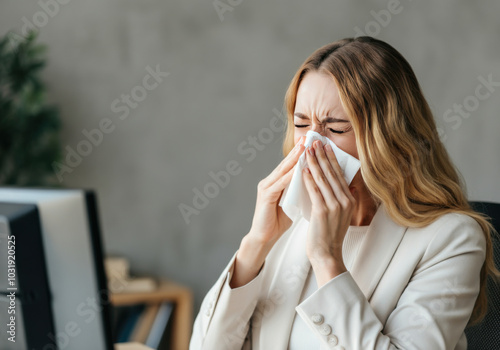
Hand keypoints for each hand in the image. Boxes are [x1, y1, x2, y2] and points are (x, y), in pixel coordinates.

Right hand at [230, 136, 304, 287]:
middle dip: (298, 150)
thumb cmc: (279, 221)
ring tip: (305, 148)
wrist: (264, 237)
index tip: (313, 142)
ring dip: (294, 159)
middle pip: (287, 163)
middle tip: (309, 137)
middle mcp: (270, 181)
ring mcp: (266, 187)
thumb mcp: (293, 202)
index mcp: (277, 182)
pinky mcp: (265, 196)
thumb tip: (316, 182)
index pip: (291, 165)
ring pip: (283, 170)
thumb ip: (301, 190)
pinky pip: (280, 184)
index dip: (302, 153)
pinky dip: (290, 176)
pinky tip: (298, 170)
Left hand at [302, 140, 356, 285]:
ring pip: (323, 179)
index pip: (339, 175)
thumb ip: (346, 202)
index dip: (332, 159)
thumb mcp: (343, 217)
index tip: (325, 146)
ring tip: (308, 150)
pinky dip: (309, 178)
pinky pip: (314, 190)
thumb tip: (350, 189)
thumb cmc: (330, 235)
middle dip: (322, 155)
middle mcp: (345, 201)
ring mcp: (335, 206)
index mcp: (349, 201)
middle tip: (316, 141)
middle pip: (332, 173)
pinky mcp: (323, 211)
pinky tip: (303, 168)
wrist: (327, 254)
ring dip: (314, 162)